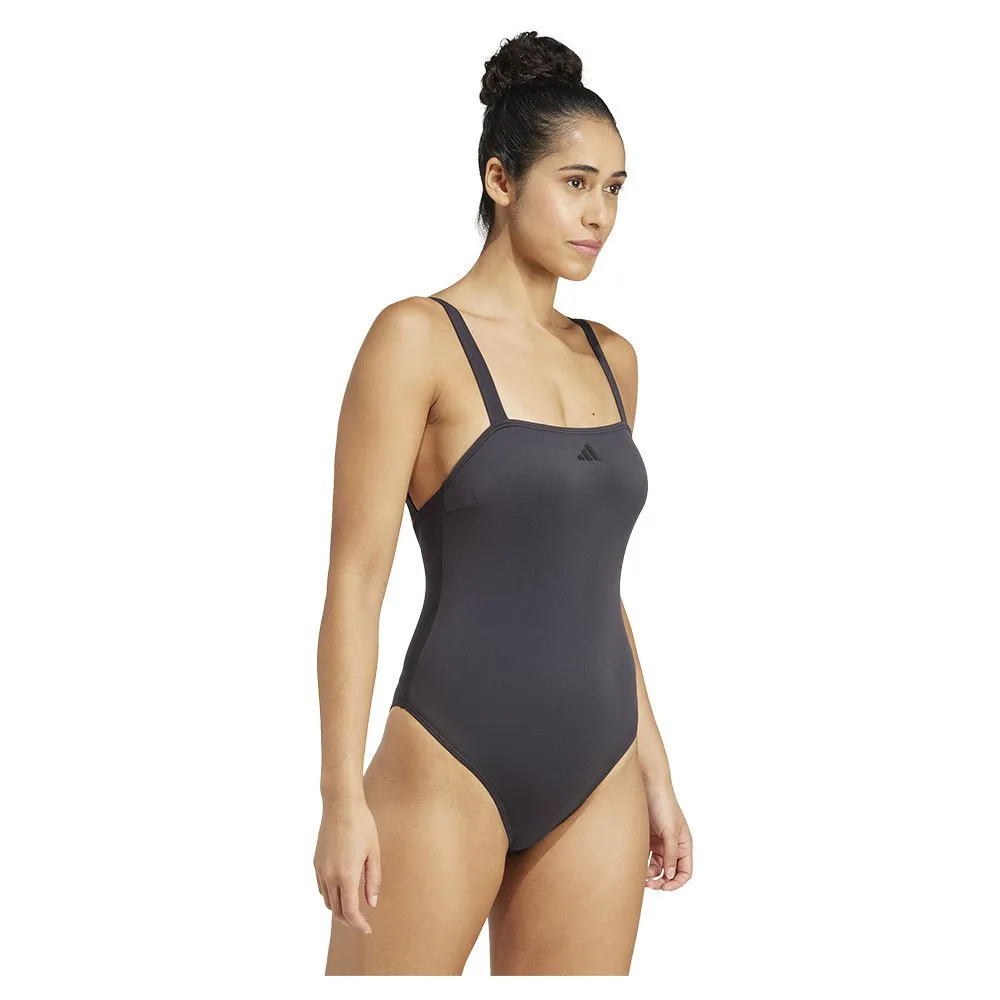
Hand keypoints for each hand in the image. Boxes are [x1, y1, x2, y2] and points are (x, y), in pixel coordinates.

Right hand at [314, 793, 381, 933]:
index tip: (367, 928)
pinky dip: (330, 896)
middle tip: (361, 922)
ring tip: (351, 910)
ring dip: (338, 909)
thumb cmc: (362, 825)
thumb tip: (371, 903)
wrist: (341, 805)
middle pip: (336, 910)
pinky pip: (321, 887)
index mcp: (346, 875)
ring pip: (327, 900)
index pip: (350, 911)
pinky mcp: (316, 862)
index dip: (359, 924)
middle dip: (348, 920)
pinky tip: (340, 892)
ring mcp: (320, 869)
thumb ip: (372, 880)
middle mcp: (330, 875)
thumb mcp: (373, 853)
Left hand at [643, 782, 691, 890]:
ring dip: (651, 874)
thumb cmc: (663, 804)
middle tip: (650, 885)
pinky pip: (647, 857)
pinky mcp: (647, 838)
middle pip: (670, 872)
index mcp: (684, 844)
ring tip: (642, 876)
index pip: (685, 871)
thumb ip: (671, 854)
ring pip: (658, 867)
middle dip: (662, 881)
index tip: (665, 888)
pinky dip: (643, 864)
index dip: (677, 882)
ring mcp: (660, 842)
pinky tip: (637, 867)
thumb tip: (670, 876)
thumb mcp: (670, 832)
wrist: (647, 785)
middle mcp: (673, 845)